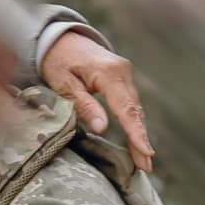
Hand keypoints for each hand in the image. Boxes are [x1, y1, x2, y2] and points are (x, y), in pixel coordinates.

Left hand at [41, 32, 153, 172]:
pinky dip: (133, 122)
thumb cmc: (58, 61)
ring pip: (135, 108)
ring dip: (139, 133)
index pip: (126, 108)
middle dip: (141, 139)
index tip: (145, 152)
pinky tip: (136, 142)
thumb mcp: (64, 84)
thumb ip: (84, 105)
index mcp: (109, 73)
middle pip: (135, 110)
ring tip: (143, 161)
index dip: (136, 132)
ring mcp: (125, 74)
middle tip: (146, 167)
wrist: (61, 38)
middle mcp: (123, 72)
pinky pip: (130, 103)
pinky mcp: (122, 78)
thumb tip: (102, 128)